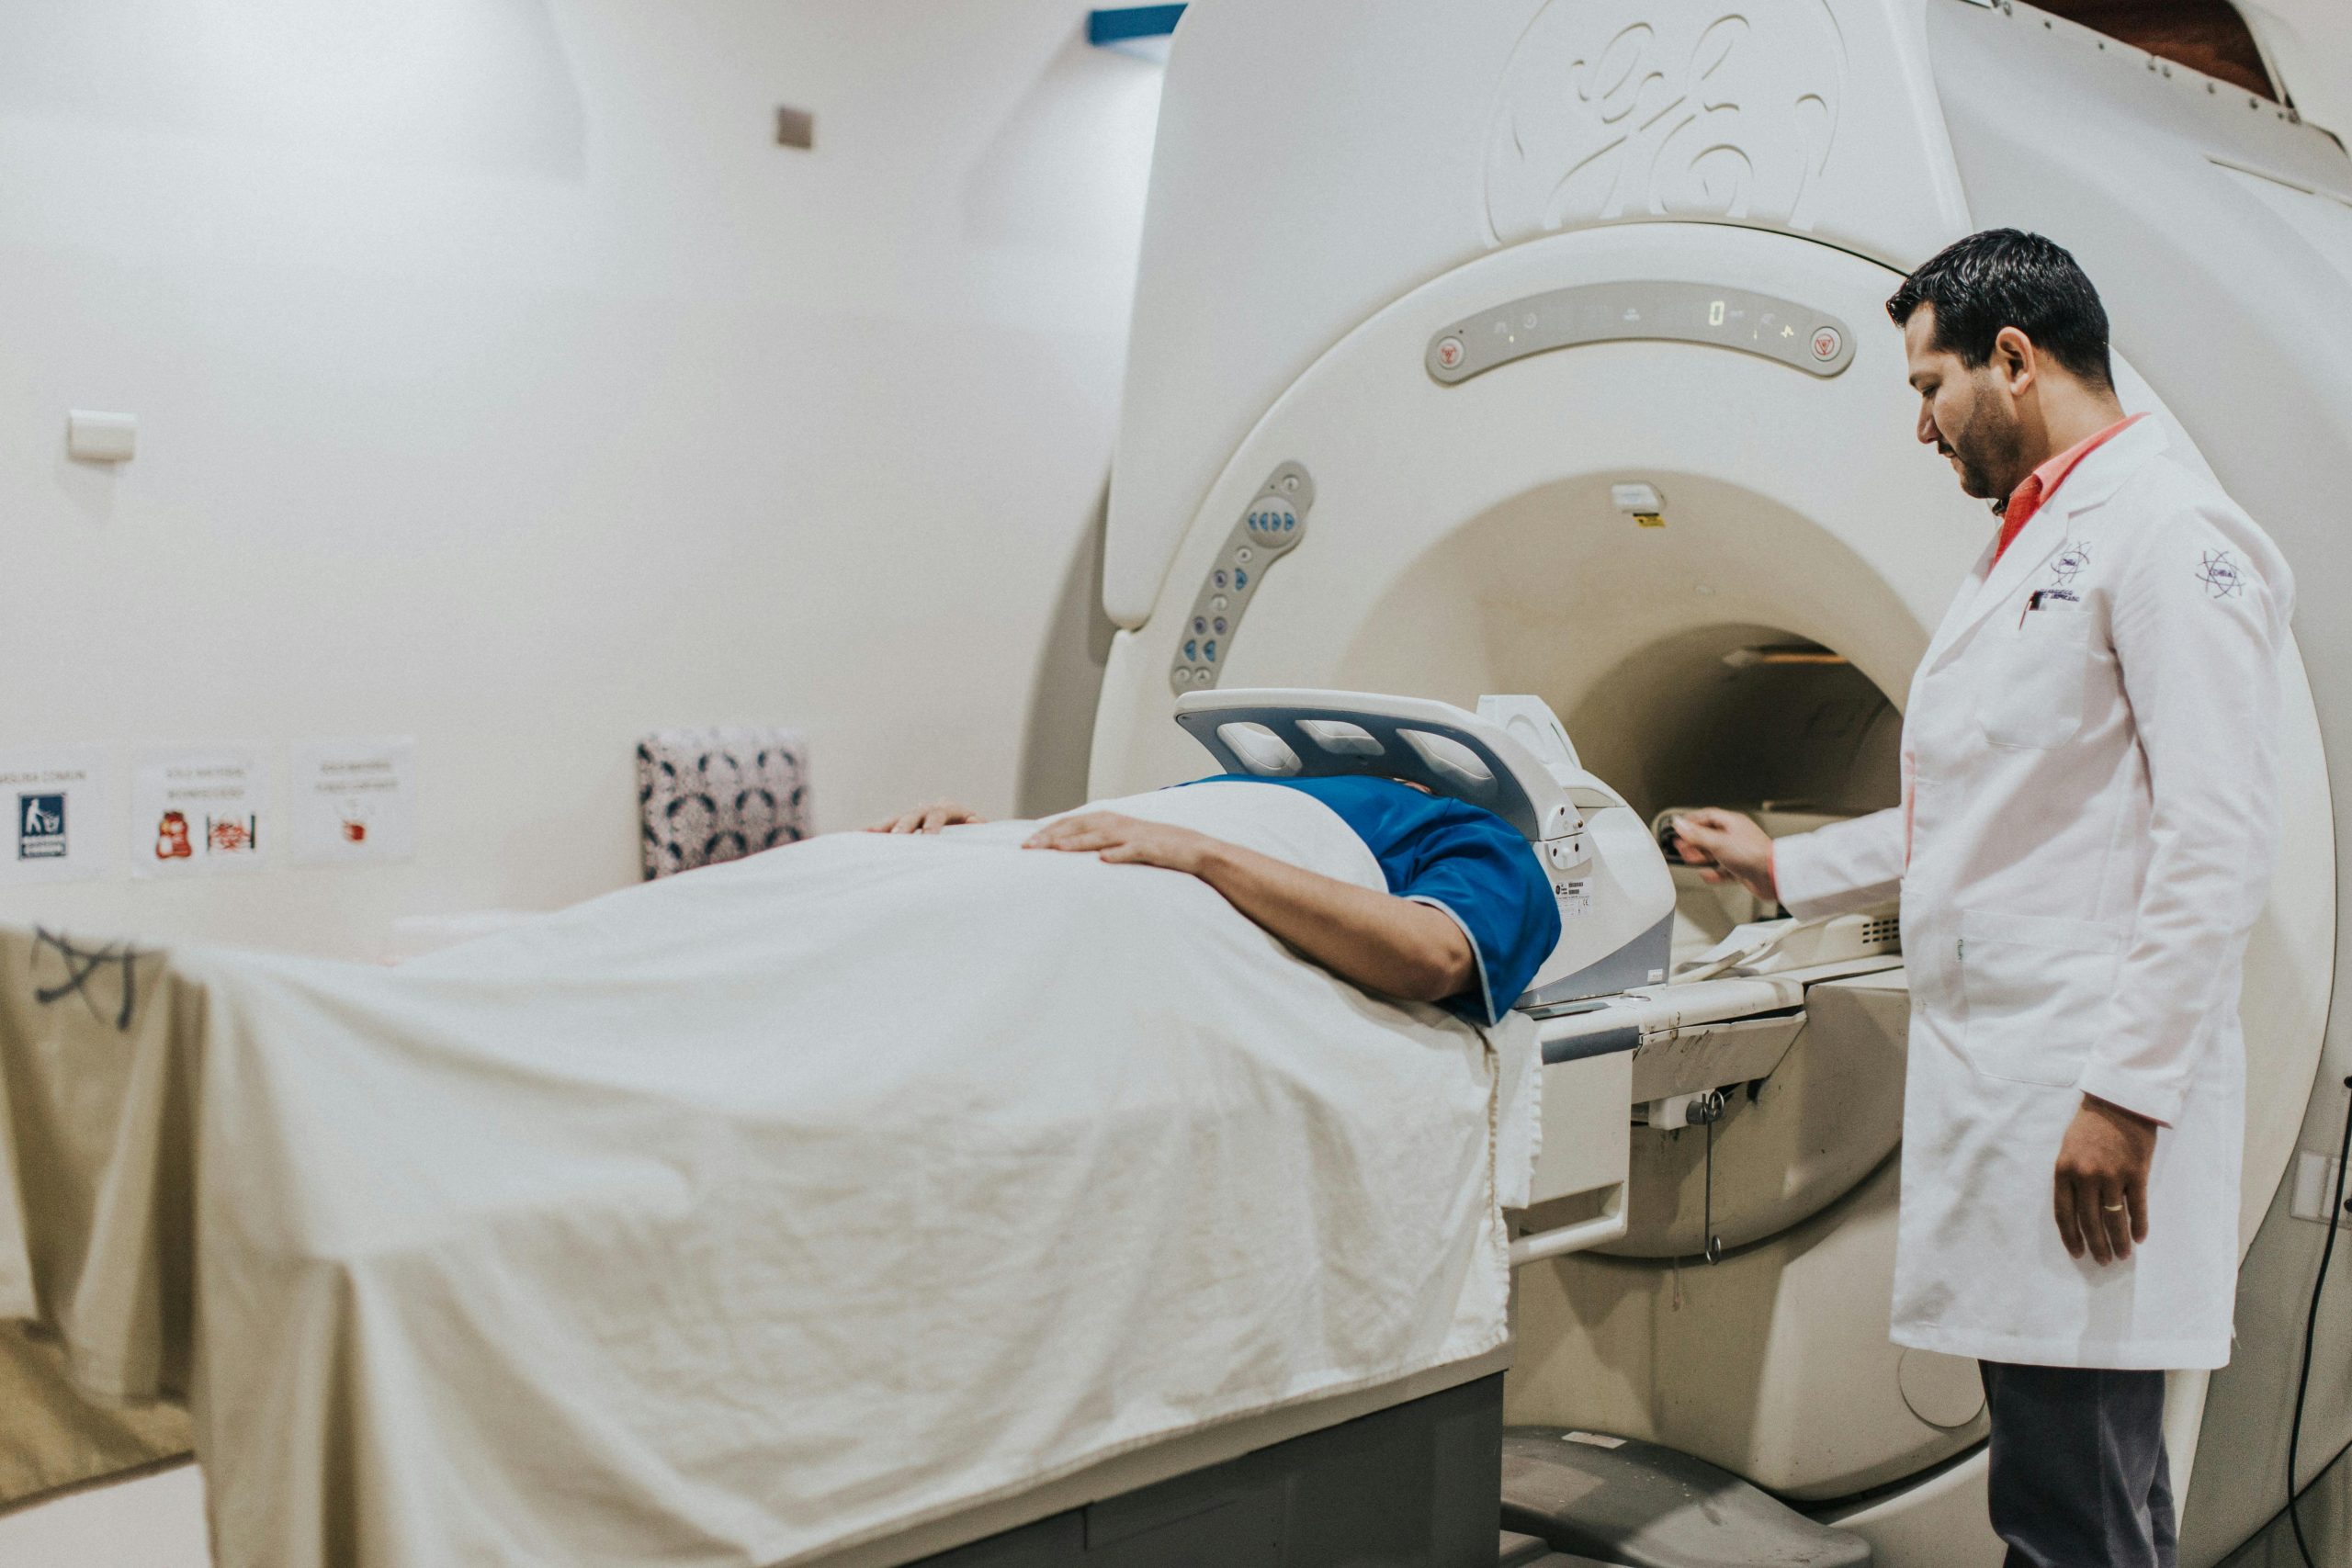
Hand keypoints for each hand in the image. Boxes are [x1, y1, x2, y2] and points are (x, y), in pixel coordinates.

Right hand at [868, 799, 984, 833]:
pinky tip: (855, 836)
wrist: (967, 827)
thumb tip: (978, 824)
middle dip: (904, 827)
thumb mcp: (982, 831)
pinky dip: (872, 833)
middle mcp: (928, 808)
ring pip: (895, 820)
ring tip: (864, 835)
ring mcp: (913, 816)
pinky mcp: (903, 826)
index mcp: (948, 808)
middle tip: (897, 838)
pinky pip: (886, 829)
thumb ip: (981, 828)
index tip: (928, 838)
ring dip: (881, 828)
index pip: (938, 814)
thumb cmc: (976, 835)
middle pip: (913, 815)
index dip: (933, 825)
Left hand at [1022, 812, 1219, 874]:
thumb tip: (1066, 850)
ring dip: (1077, 842)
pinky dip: (1117, 854)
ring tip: (1056, 849)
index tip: (1025, 842)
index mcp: (1107, 820)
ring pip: (1099, 837)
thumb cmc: (1152, 847)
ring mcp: (1132, 835)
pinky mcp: (1149, 848)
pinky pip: (1131, 851)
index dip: (1047, 830)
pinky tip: (1103, 860)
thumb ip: (1095, 842)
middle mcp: (1116, 824)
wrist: (1191, 848)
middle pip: (1078, 826)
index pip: (1070, 822)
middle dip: (1052, 836)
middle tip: (1028, 847)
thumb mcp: (1120, 840)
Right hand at [1669, 809, 1778, 903]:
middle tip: (1681, 846)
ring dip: (1701, 856)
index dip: (1692, 821)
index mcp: (1732, 823)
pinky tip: (1706, 874)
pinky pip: (1723, 870)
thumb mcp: (1718, 842)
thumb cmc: (1753, 854)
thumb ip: (1696, 834)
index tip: (1678, 828)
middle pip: (1710, 835)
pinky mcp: (1742, 869)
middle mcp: (1736, 836)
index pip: (1707, 816)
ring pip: (1715, 853)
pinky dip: (1713, 873)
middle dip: (1694, 841)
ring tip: (1689, 859)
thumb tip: (1679, 824)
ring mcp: (1739, 853)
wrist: (1773, 875)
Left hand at [2054, 1095, 2158, 1264]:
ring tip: (2122, 1256)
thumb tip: (2076, 1210)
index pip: (2064, 1213)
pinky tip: (2140, 1238)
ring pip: (2114, 1219)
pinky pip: (2137, 1207)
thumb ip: (2071, 1178)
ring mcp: (2112, 1176)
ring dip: (2119, 1241)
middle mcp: (2086, 1176)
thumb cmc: (2090, 1125)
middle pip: (2090, 1221)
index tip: (2077, 1253)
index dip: (2071, 1237)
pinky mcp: (2136, 1173)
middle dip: (2096, 1245)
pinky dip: (2139, 1225)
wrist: (2118, 1102)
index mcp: (2064, 1171)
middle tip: (2103, 1261)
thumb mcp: (2069, 1149)